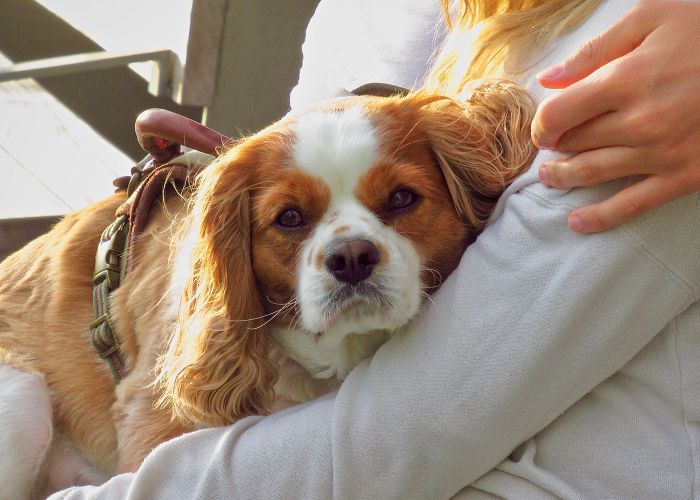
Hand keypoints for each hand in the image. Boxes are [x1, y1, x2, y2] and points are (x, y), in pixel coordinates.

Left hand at [531, 0, 699, 233]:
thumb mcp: (653, 17)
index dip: (542, 124)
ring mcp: (661, 153)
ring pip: (592, 174)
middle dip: (554, 148)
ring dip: (564, 178)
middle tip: (549, 148)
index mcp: (626, 79)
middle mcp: (639, 121)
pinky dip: (599, 218)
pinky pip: (632, 205)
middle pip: (574, 144)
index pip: (558, 115)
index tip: (544, 126)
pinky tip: (577, 222)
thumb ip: (596, 49)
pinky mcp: (684, 176)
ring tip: (551, 176)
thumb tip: (548, 79)